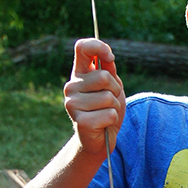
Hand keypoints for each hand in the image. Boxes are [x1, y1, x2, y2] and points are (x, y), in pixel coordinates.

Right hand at [64, 38, 125, 156]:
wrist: (100, 140)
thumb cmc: (106, 111)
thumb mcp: (112, 88)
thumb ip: (110, 71)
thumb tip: (108, 57)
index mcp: (79, 74)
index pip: (82, 47)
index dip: (99, 47)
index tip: (110, 58)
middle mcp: (71, 86)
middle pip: (104, 77)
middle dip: (115, 90)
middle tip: (110, 102)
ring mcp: (72, 104)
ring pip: (108, 97)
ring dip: (114, 107)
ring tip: (105, 114)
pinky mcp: (80, 121)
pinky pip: (109, 114)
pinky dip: (112, 120)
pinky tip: (103, 124)